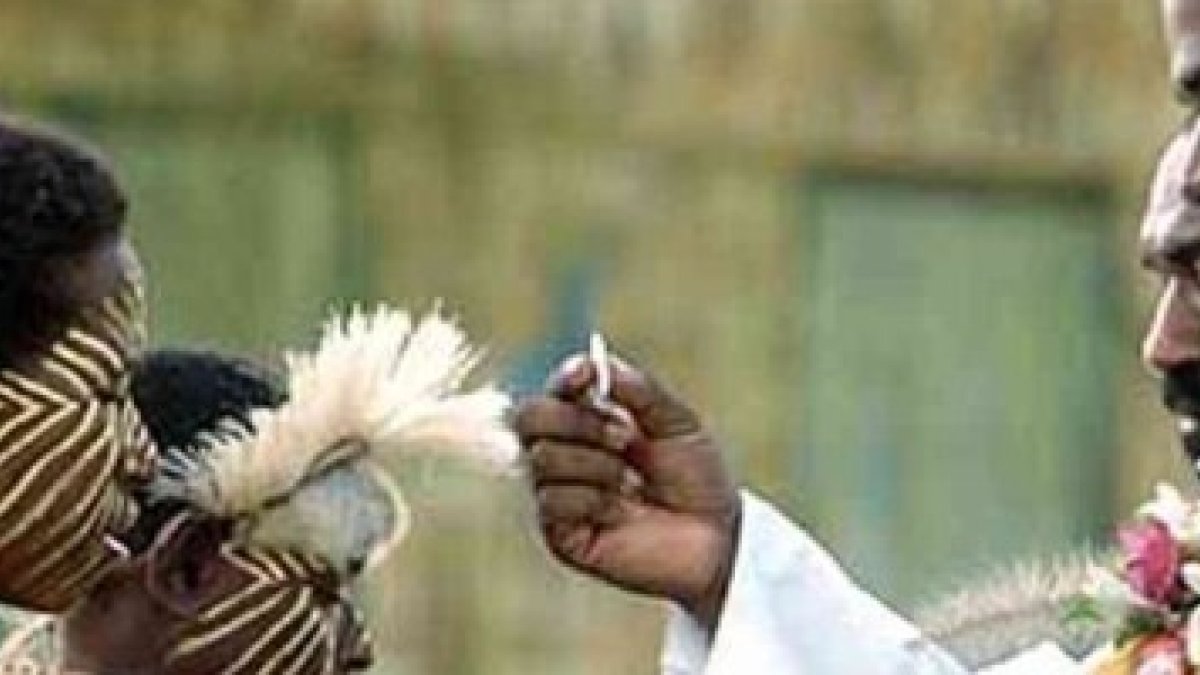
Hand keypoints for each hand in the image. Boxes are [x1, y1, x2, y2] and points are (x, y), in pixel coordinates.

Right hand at [515, 354, 740, 628]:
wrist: (716, 537)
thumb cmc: (696, 478)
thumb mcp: (676, 422)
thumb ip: (638, 390)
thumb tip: (596, 362)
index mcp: (590, 422)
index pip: (555, 390)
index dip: (564, 378)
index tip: (585, 374)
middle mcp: (566, 453)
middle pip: (528, 418)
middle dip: (575, 421)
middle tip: (625, 437)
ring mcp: (560, 493)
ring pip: (542, 458)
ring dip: (594, 464)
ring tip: (632, 482)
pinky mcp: (560, 534)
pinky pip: (552, 500)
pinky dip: (592, 500)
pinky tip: (620, 513)